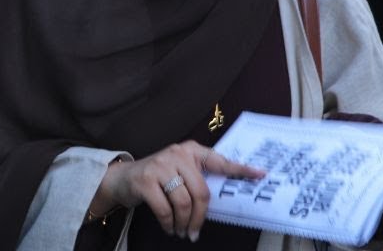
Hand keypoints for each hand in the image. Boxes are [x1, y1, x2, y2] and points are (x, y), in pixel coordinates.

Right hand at [88, 141, 263, 240]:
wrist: (121, 178)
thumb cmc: (157, 178)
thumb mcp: (179, 171)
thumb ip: (197, 178)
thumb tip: (219, 201)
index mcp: (191, 151)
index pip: (220, 161)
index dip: (241, 169)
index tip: (261, 175)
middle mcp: (177, 154)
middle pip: (201, 191)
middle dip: (200, 218)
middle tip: (195, 232)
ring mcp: (161, 165)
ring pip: (184, 202)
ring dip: (184, 224)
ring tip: (181, 231)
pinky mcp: (146, 180)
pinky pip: (165, 209)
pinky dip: (169, 224)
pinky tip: (169, 227)